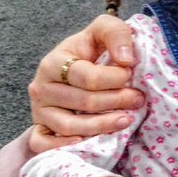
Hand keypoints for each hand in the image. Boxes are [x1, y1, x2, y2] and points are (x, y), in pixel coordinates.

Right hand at [28, 15, 143, 152]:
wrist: (73, 70)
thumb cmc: (90, 50)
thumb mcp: (102, 31)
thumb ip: (115, 33)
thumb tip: (126, 59)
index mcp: (54, 62)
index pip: (86, 76)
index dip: (114, 78)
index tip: (131, 74)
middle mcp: (41, 87)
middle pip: (83, 102)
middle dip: (117, 101)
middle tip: (138, 99)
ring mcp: (39, 110)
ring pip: (68, 126)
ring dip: (102, 126)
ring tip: (127, 120)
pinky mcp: (39, 129)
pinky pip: (43, 143)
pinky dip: (62, 146)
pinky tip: (86, 142)